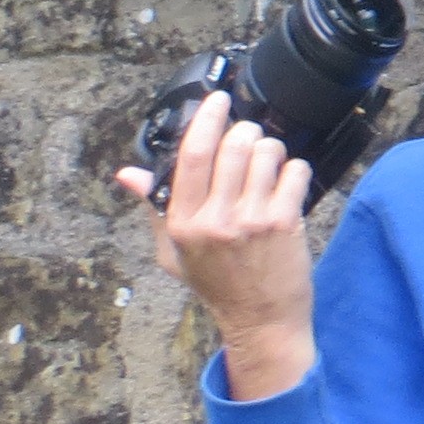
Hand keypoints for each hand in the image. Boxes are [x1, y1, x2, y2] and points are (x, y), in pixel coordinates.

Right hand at [116, 90, 316, 400]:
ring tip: (270, 165)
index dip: (207, 119)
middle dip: (245, 131)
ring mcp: (252, 221)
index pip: (192, 155)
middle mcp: (215, 220)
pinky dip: (296, 171)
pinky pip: (296, 173)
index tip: (217, 100)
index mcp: (183, 222)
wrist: (261, 323)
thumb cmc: (218, 287)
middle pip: (233, 146)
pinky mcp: (284, 225)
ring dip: (272, 150)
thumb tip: (127, 174)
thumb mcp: (173, 252)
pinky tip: (290, 183)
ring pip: (266, 154)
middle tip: (249, 137)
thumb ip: (154, 208)